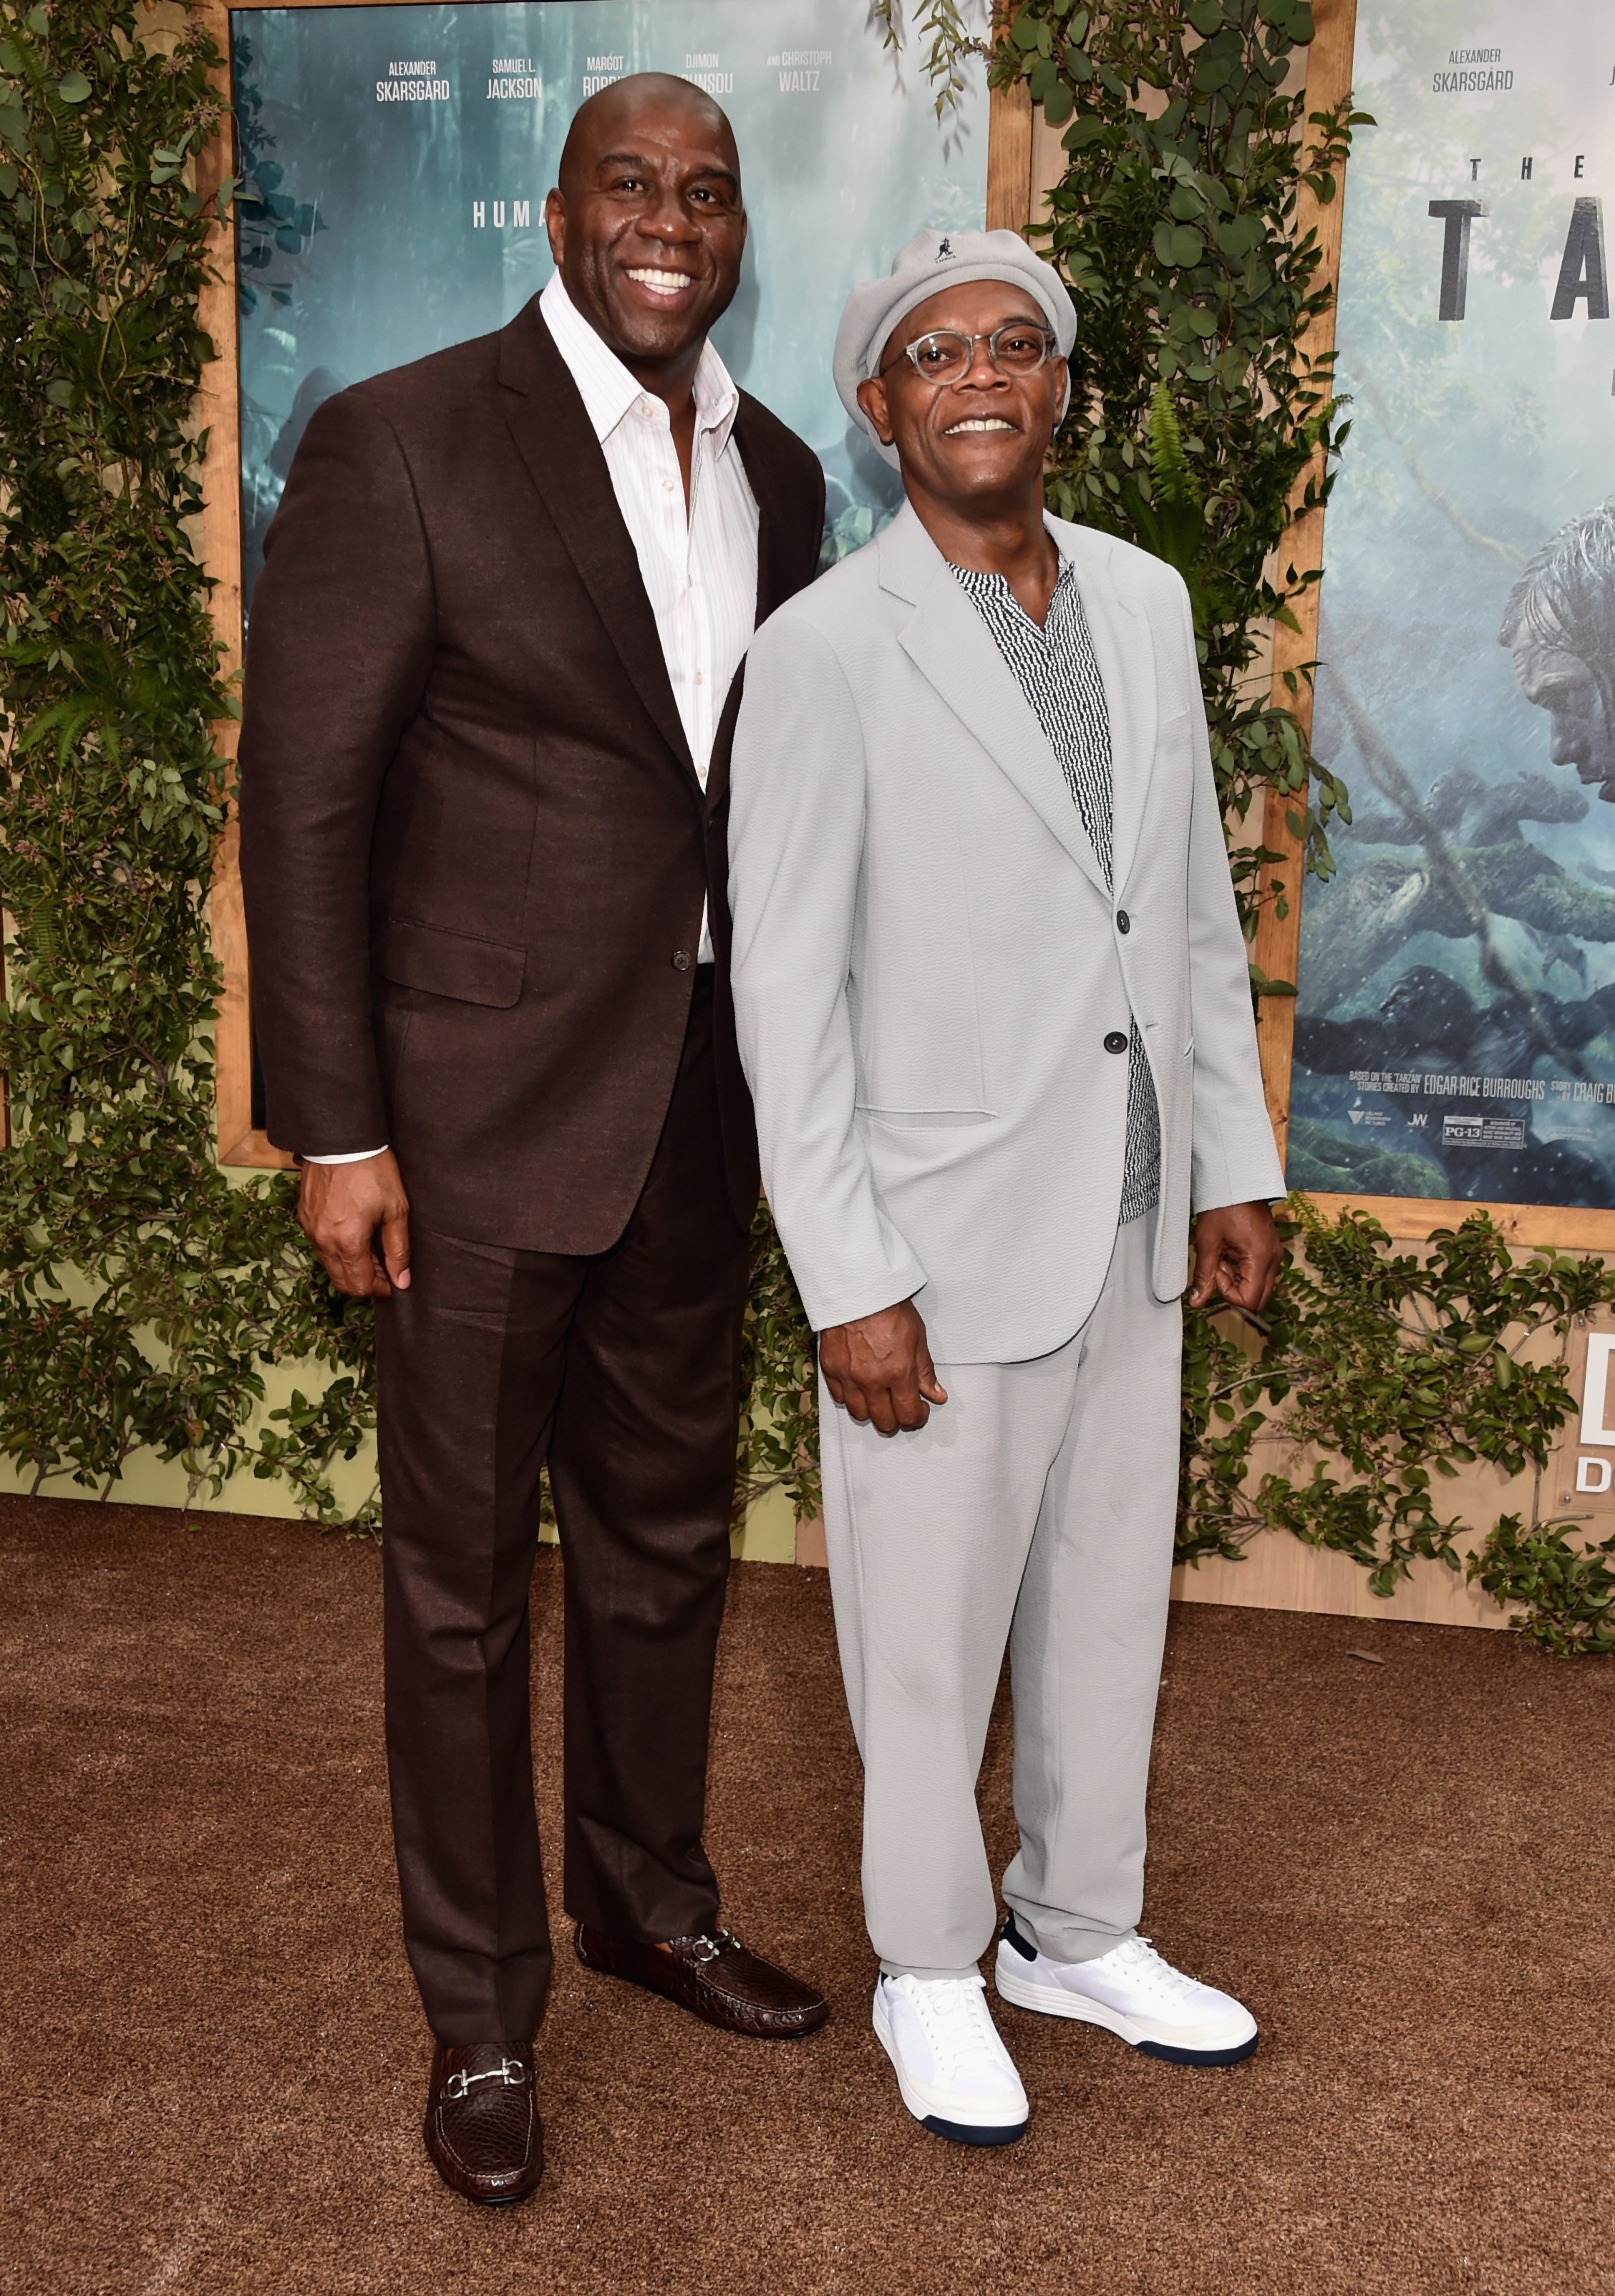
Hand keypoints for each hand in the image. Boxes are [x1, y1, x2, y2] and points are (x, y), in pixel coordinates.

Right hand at [297, 1150, 411, 1298]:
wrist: (341, 1140)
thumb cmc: (373, 1171)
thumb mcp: (396, 1209)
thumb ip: (399, 1249)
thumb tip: (402, 1280)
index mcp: (348, 1242)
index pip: (360, 1286)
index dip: (379, 1289)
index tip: (392, 1283)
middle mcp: (323, 1241)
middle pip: (341, 1282)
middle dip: (364, 1282)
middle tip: (385, 1271)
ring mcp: (310, 1229)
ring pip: (329, 1265)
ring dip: (350, 1267)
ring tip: (372, 1251)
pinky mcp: (304, 1217)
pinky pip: (319, 1246)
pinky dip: (336, 1250)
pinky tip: (354, 1236)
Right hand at [818, 1301, 947, 1434]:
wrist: (857, 1290)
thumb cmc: (887, 1308)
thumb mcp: (918, 1338)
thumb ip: (925, 1371)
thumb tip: (935, 1394)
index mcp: (899, 1372)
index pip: (909, 1414)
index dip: (917, 1417)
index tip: (918, 1411)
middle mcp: (873, 1380)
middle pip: (885, 1421)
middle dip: (897, 1419)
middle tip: (901, 1408)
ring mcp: (849, 1377)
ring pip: (860, 1414)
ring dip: (873, 1412)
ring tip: (880, 1401)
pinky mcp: (831, 1370)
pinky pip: (840, 1398)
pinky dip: (851, 1398)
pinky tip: (860, 1389)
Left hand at [1186, 1199, 1281, 1313]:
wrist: (1236, 1180)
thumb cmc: (1222, 1205)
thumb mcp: (1208, 1241)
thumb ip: (1204, 1274)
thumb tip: (1196, 1301)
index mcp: (1260, 1258)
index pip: (1250, 1300)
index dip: (1228, 1293)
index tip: (1216, 1270)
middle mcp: (1273, 1259)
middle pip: (1258, 1298)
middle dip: (1235, 1289)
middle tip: (1219, 1266)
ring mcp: (1274, 1254)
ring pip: (1258, 1285)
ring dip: (1238, 1279)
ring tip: (1223, 1255)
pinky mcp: (1270, 1249)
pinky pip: (1260, 1272)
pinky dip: (1243, 1269)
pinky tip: (1229, 1251)